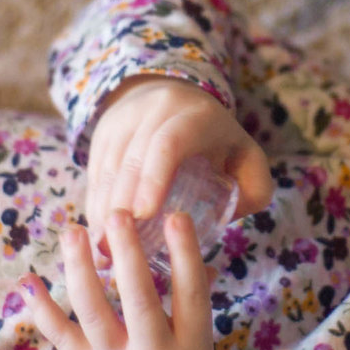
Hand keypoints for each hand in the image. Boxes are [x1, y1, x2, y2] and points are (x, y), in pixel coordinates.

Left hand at [18, 213, 223, 349]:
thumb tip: (190, 260)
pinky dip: (42, 310)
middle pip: (139, 300)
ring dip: (79, 271)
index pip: (191, 294)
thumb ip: (191, 312)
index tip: (175, 216)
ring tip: (72, 233)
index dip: (184, 254)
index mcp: (192, 348)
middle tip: (116, 215)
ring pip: (95, 314)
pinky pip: (62, 339)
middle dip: (127, 256)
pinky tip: (27, 281)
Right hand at [85, 76, 272, 240]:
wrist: (177, 99)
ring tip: (103, 250)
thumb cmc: (218, 141)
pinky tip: (96, 234)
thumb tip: (232, 218)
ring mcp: (125, 119)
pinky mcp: (104, 131)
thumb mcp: (248, 157)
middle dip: (121, 204)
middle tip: (118, 247)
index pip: (168, 143)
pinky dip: (93, 203)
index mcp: (195, 117)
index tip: (144, 215)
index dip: (154, 178)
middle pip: (131, 158)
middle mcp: (155, 110)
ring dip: (102, 209)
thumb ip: (255, 189)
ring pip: (107, 165)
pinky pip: (94, 169)